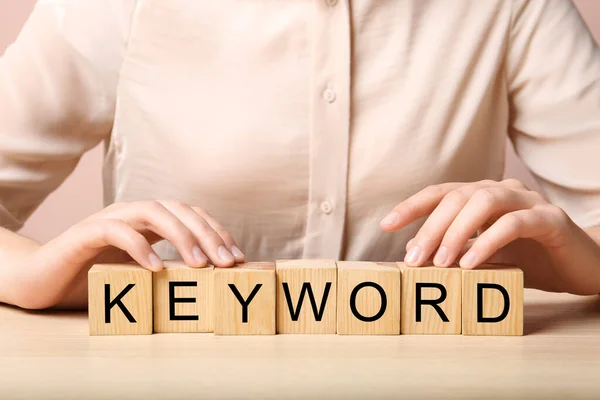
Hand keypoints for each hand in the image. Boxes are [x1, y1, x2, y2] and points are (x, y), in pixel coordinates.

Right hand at [10, 200, 244, 308]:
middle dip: (208, 234)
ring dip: (182, 236)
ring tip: (201, 264)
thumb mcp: (139, 275)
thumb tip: (212, 281)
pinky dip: (139, 246)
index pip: (191, 215)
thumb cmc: (93, 279)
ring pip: (153, 212)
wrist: (40, 280)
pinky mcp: (85, 233)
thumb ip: (168, 270)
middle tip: (228, 263)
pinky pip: (116, 231)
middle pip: (179, 209)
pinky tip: (156, 268)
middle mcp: (132, 213)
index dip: (217, 231)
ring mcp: (109, 219)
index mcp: (148, 221)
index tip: (238, 257)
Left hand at [380, 179, 599, 293]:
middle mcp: (503, 191)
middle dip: (430, 227)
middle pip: (457, 197)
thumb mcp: (486, 256)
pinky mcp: (550, 219)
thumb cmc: (531, 259)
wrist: (584, 266)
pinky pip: (514, 223)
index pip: (441, 193)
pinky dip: (488, 241)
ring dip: (456, 232)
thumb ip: (458, 251)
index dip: (412, 206)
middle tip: (413, 259)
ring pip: (483, 201)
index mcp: (483, 197)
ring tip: (440, 262)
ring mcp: (528, 201)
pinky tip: (471, 263)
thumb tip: (416, 256)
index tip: (386, 224)